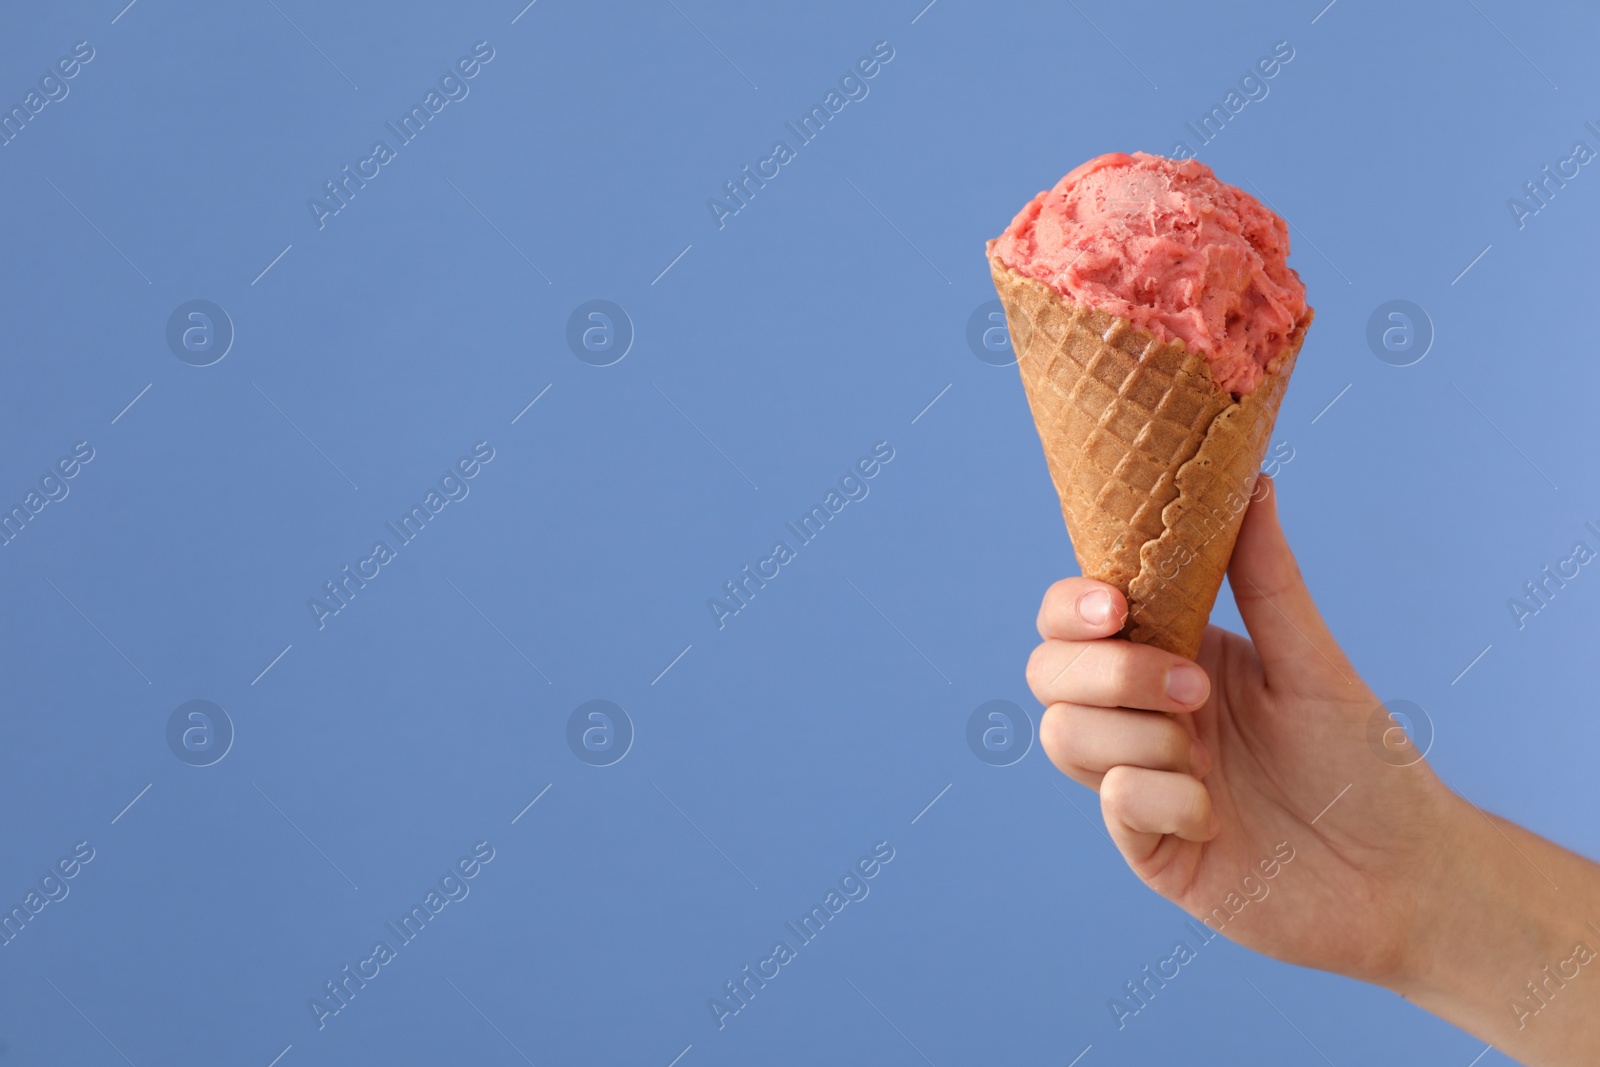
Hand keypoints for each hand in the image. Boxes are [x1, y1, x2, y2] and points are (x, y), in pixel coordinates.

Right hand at [1027, 477, 1458, 981]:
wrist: (1404, 876)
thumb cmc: (1365, 766)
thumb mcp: (1312, 664)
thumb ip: (1268, 580)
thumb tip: (1255, 482)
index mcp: (1172, 657)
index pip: (1076, 618)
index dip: (1070, 607)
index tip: (1114, 607)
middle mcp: (1142, 714)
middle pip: (1048, 672)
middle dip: (1108, 672)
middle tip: (1193, 691)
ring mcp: (1137, 780)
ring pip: (1063, 734)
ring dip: (1138, 738)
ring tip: (1209, 762)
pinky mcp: (1146, 844)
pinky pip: (1114, 803)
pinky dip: (1167, 801)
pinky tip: (1217, 820)